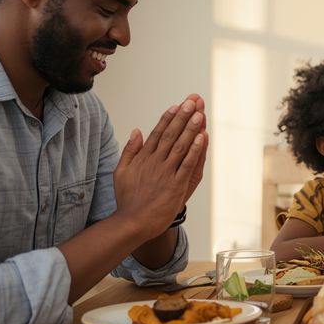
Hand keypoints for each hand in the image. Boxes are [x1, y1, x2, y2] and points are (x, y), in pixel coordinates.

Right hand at [113, 96, 206, 238]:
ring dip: (191, 128)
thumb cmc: (128, 199)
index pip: (158, 133)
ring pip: (181, 146)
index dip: (169, 118)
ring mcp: (166, 173)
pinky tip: (202, 138)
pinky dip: (195, 151)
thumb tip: (136, 130)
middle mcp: (156, 162)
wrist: (133, 222)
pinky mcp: (176, 186)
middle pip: (172, 135)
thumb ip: (130, 150)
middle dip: (183, 116)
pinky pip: (188, 165)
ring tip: (200, 113)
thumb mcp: (121, 172)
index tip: (178, 105)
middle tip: (193, 101)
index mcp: (144, 158)